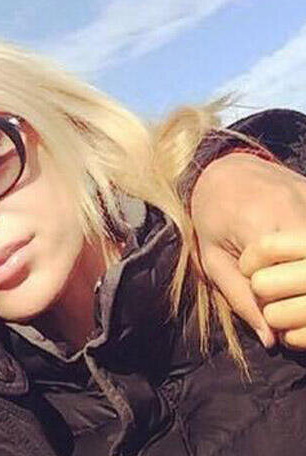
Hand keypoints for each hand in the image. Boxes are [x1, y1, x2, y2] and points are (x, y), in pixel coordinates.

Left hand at [191, 152, 305, 348]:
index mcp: (258, 223)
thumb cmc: (210, 214)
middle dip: (297, 290)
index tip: (257, 287)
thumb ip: (239, 296)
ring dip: (304, 272)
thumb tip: (272, 339)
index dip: (269, 294)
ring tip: (286, 271)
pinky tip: (295, 259)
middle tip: (278, 289)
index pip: (280, 280)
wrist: (222, 168)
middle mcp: (294, 209)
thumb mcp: (212, 256)